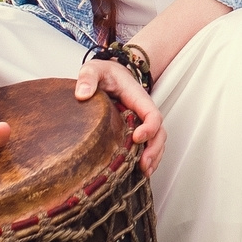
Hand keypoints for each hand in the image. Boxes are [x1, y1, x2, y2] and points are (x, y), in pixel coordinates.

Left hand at [74, 58, 164, 176]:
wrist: (110, 73)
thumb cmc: (105, 72)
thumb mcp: (94, 69)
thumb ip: (88, 77)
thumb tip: (82, 94)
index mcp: (137, 98)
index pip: (152, 114)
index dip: (149, 127)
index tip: (137, 137)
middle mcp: (143, 112)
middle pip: (159, 132)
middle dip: (155, 150)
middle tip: (144, 165)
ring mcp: (141, 122)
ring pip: (156, 141)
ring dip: (154, 158)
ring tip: (144, 172)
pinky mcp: (135, 130)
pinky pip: (148, 145)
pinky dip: (148, 158)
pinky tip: (140, 171)